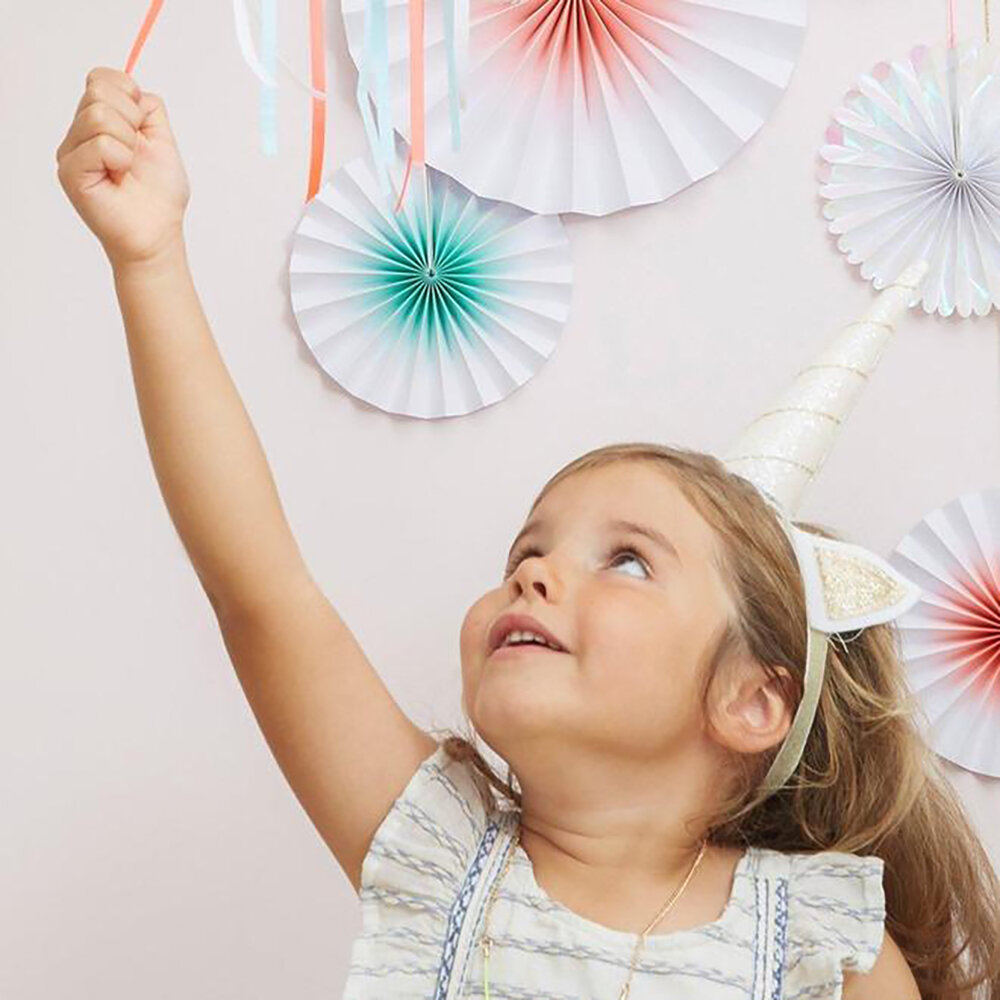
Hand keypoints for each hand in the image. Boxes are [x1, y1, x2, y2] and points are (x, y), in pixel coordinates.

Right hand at [57, 67, 190, 270]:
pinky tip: (119, 177)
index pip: (101, 78)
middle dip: (132, 120)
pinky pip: (99, 144)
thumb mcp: (163, 140)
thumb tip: (134, 85)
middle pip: (98, 91)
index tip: (142, 125)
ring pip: (98, 115)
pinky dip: (120, 158)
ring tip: (128, 168)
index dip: (128, 93)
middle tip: (136, 153)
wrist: (158, 233)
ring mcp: (71, 152)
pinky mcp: (71, 172)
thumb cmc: (160, 195)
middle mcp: (79, 134)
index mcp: (99, 122)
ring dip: (128, 142)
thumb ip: (149, 108)